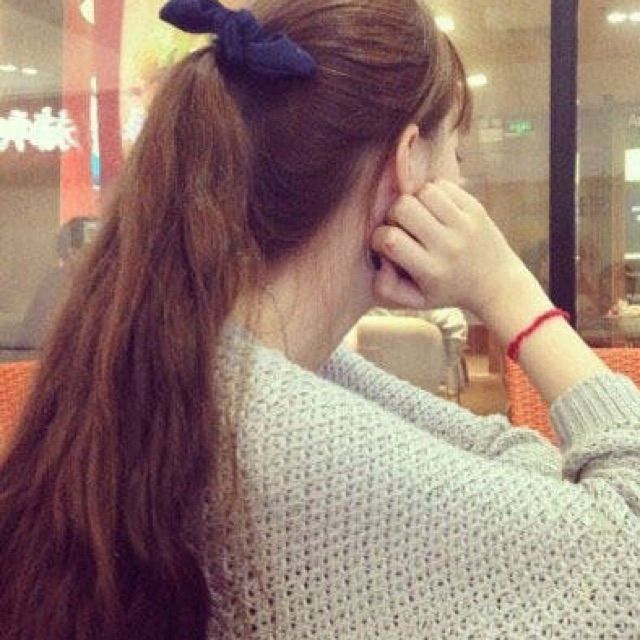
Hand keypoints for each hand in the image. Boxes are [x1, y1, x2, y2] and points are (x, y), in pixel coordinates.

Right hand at [370, 180, 534, 320]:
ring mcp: (464, 225)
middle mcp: (448, 246)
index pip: (390, 240)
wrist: (496, 284)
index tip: (386, 244)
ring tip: (420, 217)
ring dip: (415, 201)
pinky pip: (443, 185)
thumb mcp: (416, 301)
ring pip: (424, 192)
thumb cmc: (446, 290)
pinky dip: (433, 193)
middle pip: (404, 207)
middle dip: (394, 214)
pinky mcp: (476, 209)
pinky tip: (436, 210)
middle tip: (403, 227)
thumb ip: (387, 287)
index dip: (379, 237)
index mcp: (430, 270)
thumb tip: (378, 261)